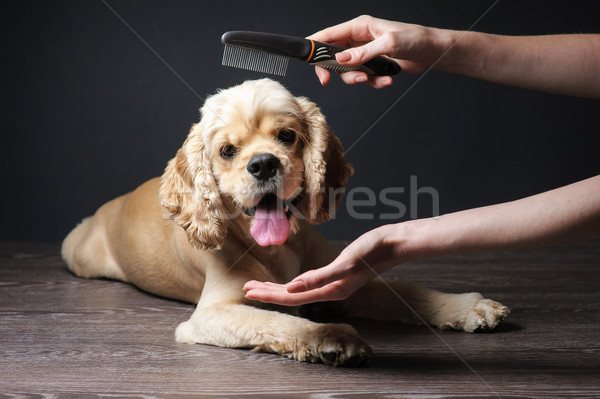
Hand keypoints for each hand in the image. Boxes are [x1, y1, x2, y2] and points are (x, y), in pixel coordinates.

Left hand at [244, 225, 402, 304]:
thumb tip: (292, 288)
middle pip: (292, 295)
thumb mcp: (345, 263)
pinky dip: (294, 283)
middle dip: (268, 292)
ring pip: (299, 290)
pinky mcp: (337, 274)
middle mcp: (330, 290)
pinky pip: (309, 283)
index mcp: (330, 290)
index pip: (291, 296)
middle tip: (246, 288)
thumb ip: (319, 277)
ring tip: (260, 285)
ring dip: (278, 288)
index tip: (249, 291)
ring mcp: (334, 283)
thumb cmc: (372, 251)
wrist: (393, 244)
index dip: (269, 294)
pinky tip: (290, 282)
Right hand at [307, 15, 447, 87]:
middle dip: (332, 70)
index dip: (314, 47)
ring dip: (357, 79)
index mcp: (359, 26)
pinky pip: (363, 78)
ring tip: (373, 79)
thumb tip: (341, 59)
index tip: (307, 60)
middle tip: (327, 81)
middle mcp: (359, 39)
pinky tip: (386, 81)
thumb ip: (363, 53)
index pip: (328, 35)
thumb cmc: (414, 39)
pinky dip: (373, 83)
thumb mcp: (388, 44)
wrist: (431, 52)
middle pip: (332, 56)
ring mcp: (364, 53)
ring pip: (347, 71)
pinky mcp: (372, 66)